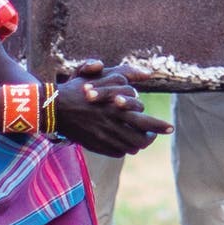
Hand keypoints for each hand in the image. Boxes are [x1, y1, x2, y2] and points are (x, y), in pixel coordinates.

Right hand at [51, 62, 167, 155]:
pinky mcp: (96, 146)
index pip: (146, 121)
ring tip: (140, 137)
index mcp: (116, 108)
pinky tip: (124, 141)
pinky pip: (117, 152)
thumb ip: (125, 72)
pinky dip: (123, 148)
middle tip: (152, 134)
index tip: (169, 128)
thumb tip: (148, 73)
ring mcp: (104, 138)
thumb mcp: (102, 74)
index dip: (160, 127)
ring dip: (138, 143)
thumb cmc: (79, 88)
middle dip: (150, 138)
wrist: (54, 108)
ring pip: (130, 148)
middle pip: (141, 140)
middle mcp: (112, 125)